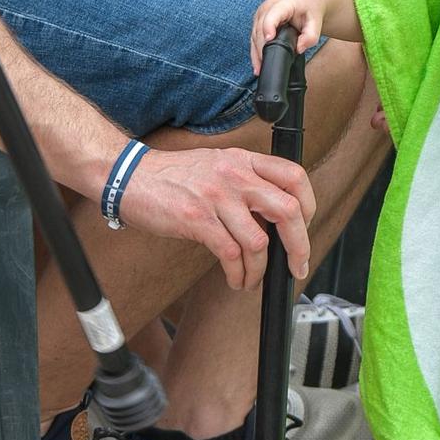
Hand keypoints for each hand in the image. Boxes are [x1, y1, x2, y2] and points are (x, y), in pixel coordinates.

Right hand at [118, 146, 315, 290]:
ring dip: (260, 270)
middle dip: (298, 246)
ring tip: (251, 280)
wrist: (130, 175)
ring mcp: (216, 197)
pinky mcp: (197, 219)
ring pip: (258, 242)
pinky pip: (231, 254)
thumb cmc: (172, 176)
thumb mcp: (217, 164)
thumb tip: (273, 218)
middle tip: (297, 266)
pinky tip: (235, 279)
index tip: (305, 228)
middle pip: (288, 210)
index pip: (294, 176)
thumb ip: (246, 182)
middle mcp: (235, 174)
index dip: (309, 204)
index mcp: (243, 160)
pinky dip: (238, 273)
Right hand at [250, 0, 334, 72]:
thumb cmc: (310, 8)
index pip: (272, 15)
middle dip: (262, 47)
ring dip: (256, 52)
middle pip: (260, 28)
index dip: (269, 27)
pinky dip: (255, 51)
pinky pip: (254, 37)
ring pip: (254, 34)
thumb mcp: (316, 21)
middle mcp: (268, 6)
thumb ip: (311, 36)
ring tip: (260, 69)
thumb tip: (299, 49)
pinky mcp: (258, 21)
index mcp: (284, 3)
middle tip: (267, 64)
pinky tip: (257, 64)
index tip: (269, 40)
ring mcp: (261, 14)